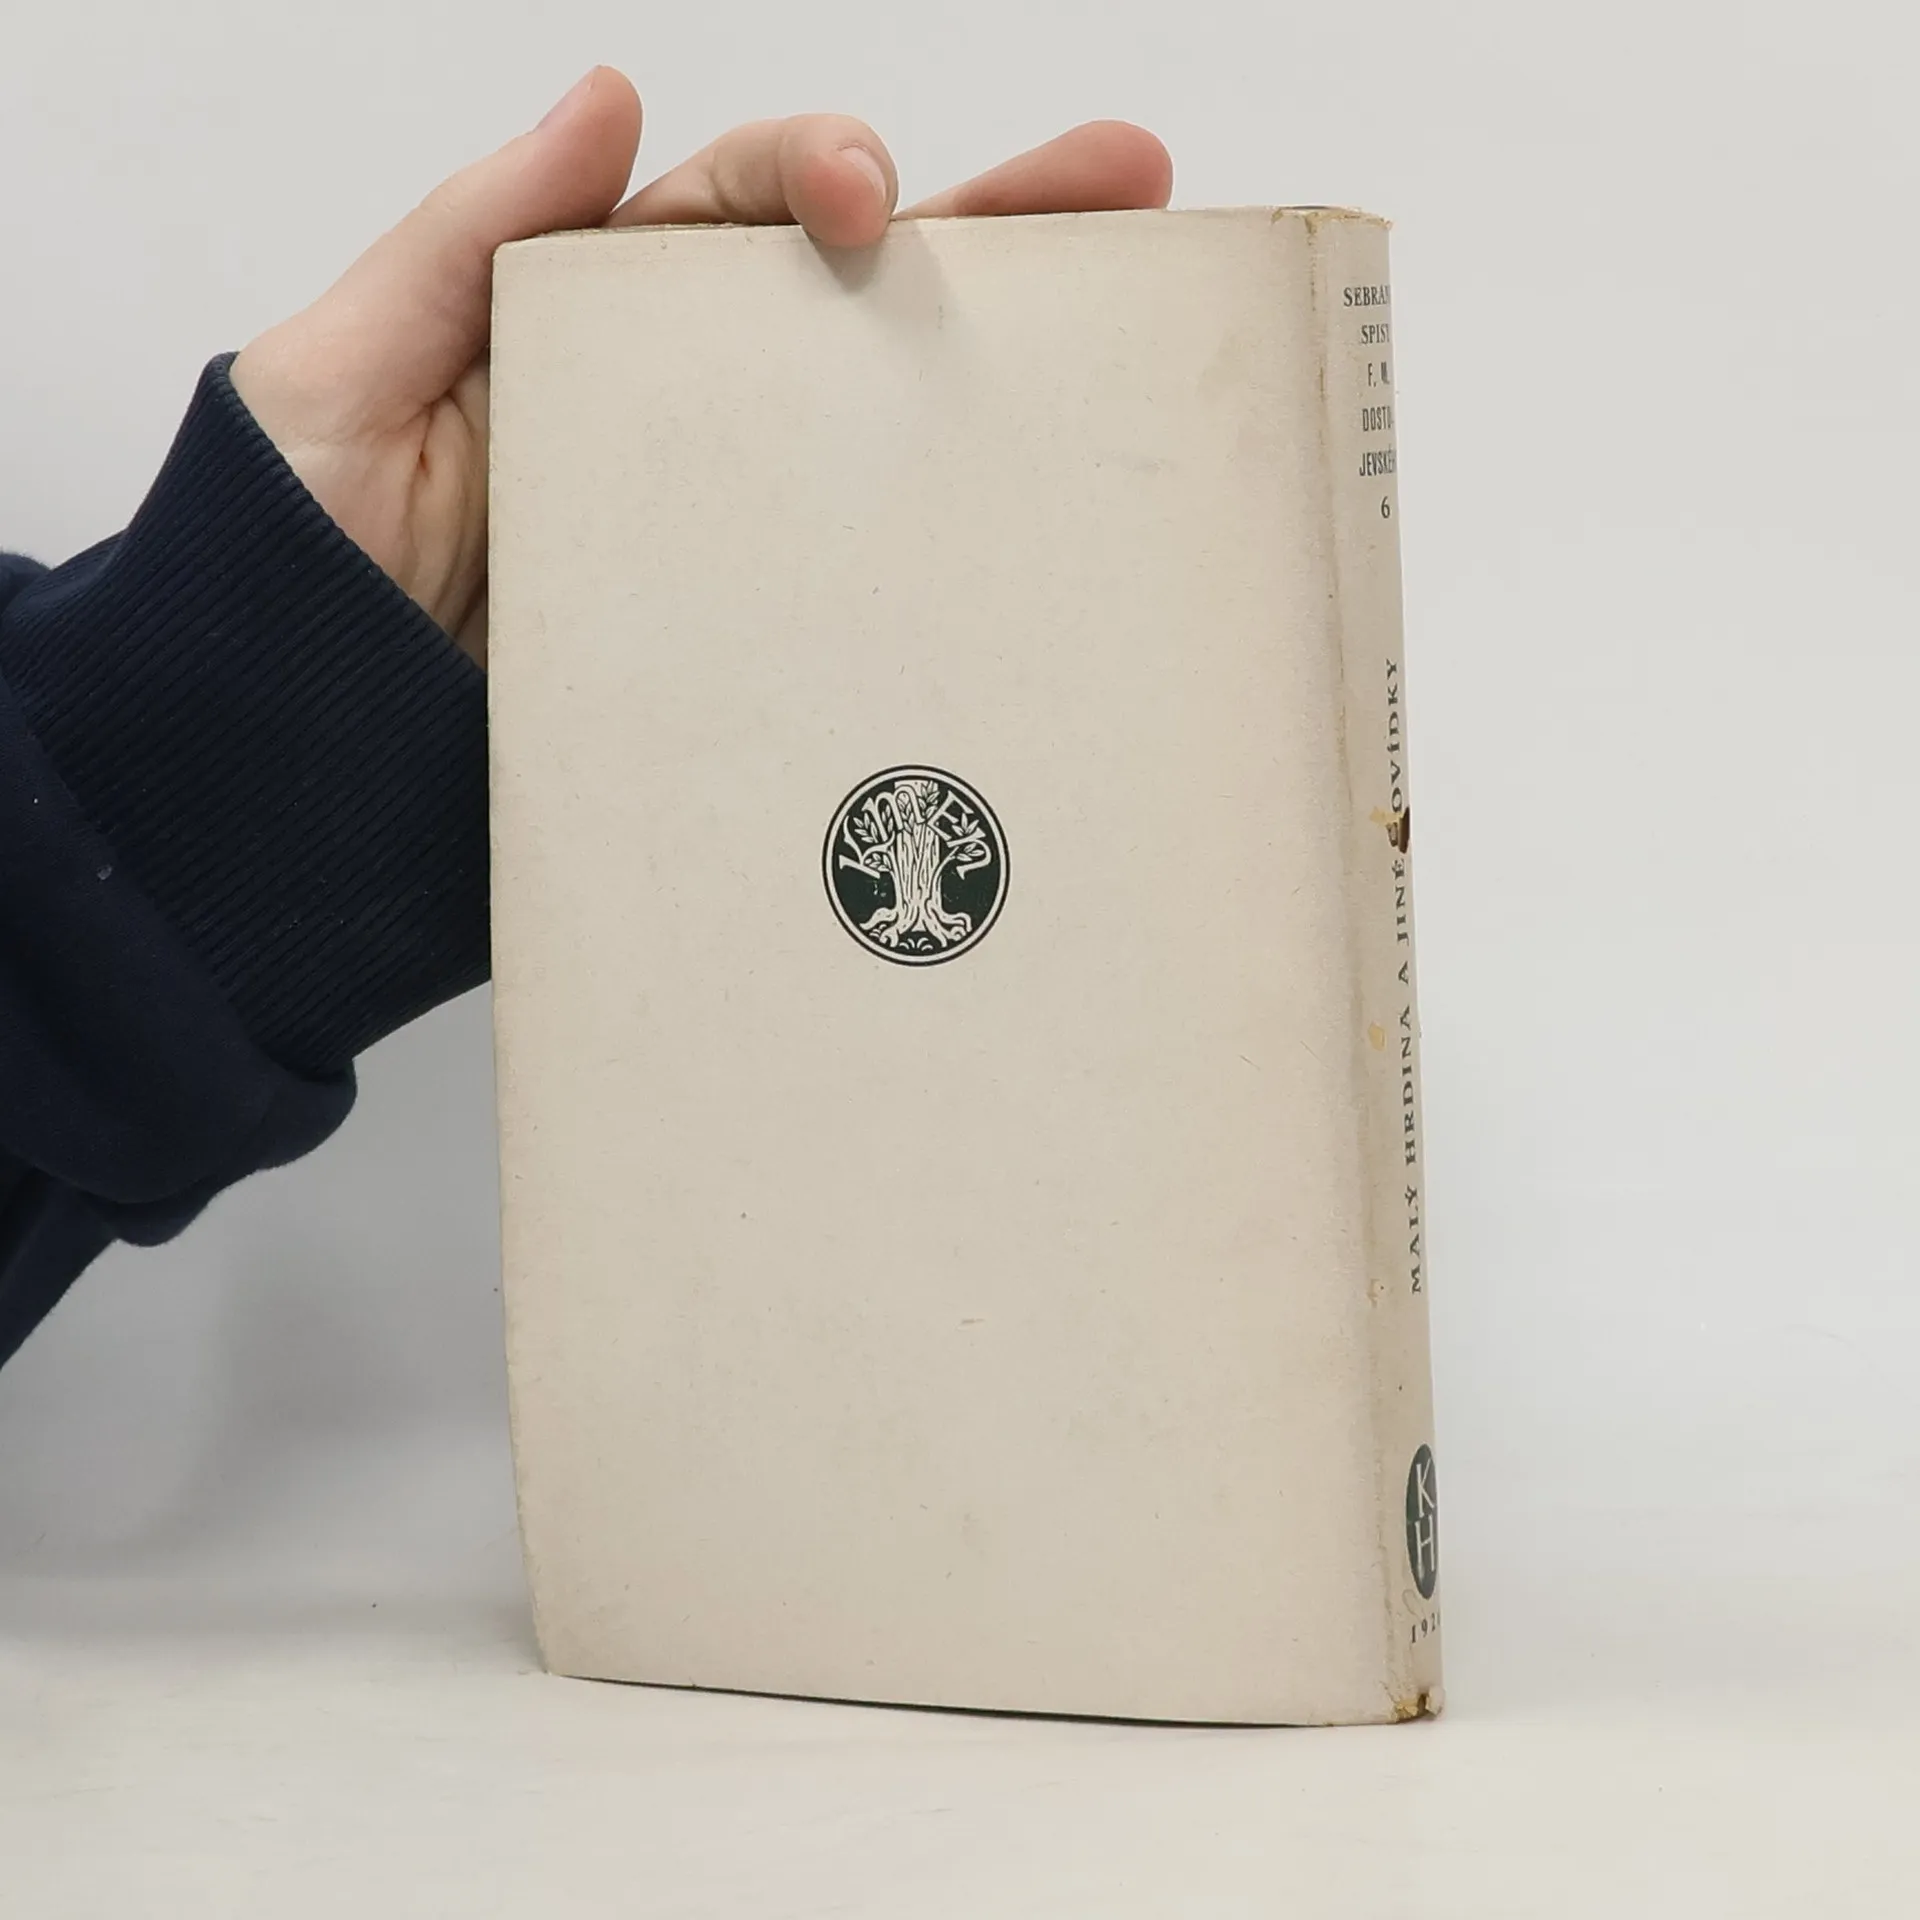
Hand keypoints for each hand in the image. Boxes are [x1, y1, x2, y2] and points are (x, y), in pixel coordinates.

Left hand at [230, 68, 1171, 663]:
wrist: (285, 763)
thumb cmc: (287, 561)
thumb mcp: (341, 372)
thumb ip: (469, 239)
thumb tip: (603, 98)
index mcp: (598, 326)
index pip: (734, 217)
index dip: (817, 174)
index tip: (871, 200)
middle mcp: (683, 421)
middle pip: (854, 304)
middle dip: (991, 231)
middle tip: (1119, 186)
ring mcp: (725, 537)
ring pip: (880, 438)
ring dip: (1007, 383)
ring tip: (1130, 339)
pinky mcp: (741, 647)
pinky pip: (851, 595)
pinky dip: (946, 570)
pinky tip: (1040, 547)